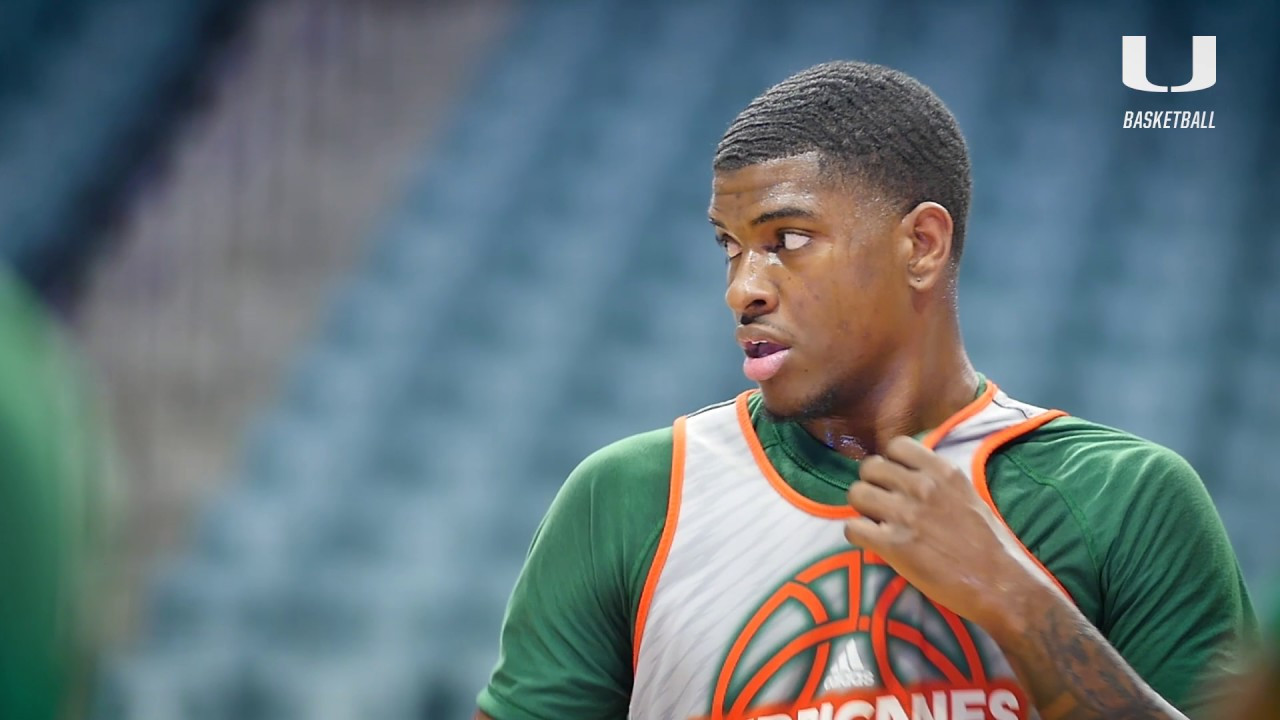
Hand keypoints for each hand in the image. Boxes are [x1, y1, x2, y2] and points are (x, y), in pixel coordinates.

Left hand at [843, 436, 1053, 634]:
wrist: (998, 583)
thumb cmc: (989, 543)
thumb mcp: (968, 495)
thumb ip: (939, 481)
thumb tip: (914, 474)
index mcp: (942, 471)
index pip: (896, 446)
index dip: (890, 463)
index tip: (895, 480)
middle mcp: (921, 486)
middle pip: (869, 467)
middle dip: (872, 484)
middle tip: (880, 503)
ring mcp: (905, 514)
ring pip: (855, 493)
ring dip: (861, 508)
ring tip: (874, 522)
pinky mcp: (893, 544)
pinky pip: (852, 528)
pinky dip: (857, 535)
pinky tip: (871, 542)